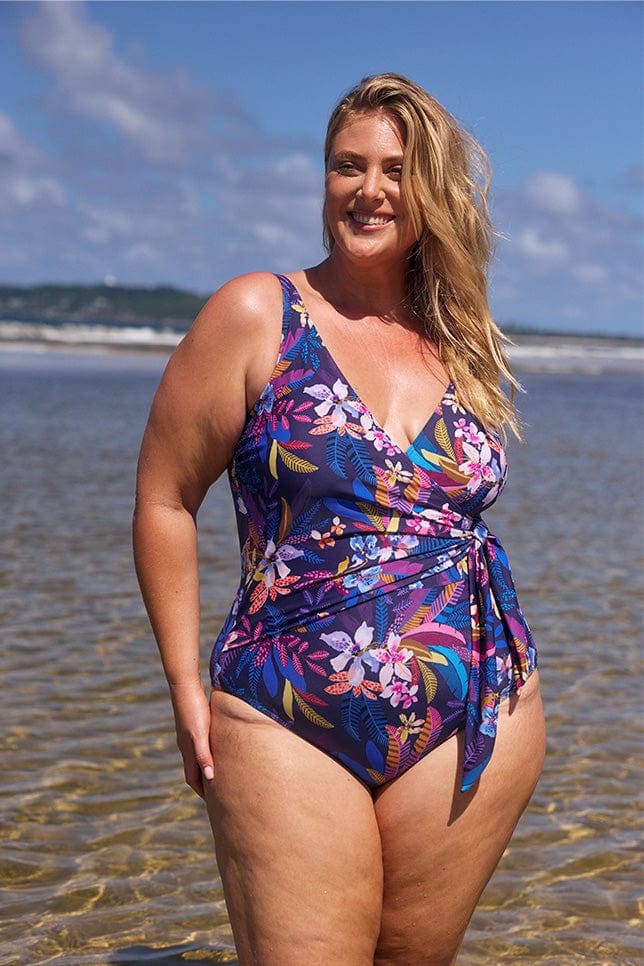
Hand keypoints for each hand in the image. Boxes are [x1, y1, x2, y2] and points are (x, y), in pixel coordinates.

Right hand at [169, 681, 213, 799]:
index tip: (213, 802)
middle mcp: (186, 745)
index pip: (193, 778)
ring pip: (197, 757)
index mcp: (188, 750)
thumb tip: (209, 778)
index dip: (202, 791)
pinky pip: (200, 745)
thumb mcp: (200, 734)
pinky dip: (207, 752)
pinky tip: (217, 748)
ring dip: (206, 767)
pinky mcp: (193, 725)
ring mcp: (188, 735)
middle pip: (194, 770)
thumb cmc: (194, 710)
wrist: (184, 686)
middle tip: (219, 793)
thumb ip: (203, 756)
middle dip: (204, 783)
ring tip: (220, 772)